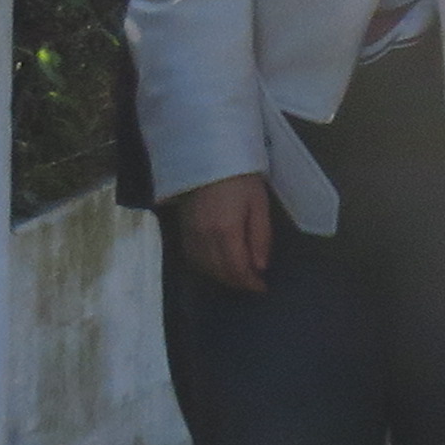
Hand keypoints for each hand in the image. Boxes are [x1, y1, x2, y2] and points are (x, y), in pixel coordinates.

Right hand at [167, 174, 273, 294]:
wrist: (206, 157)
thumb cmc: (240, 178)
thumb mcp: (258, 204)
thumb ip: (260, 237)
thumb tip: (260, 267)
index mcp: (226, 231)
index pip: (237, 269)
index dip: (250, 282)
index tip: (262, 287)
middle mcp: (204, 238)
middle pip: (220, 272)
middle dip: (238, 282)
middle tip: (252, 284)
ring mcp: (190, 235)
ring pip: (205, 268)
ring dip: (222, 277)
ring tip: (238, 276)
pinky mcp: (182, 230)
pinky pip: (193, 258)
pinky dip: (207, 267)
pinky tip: (218, 265)